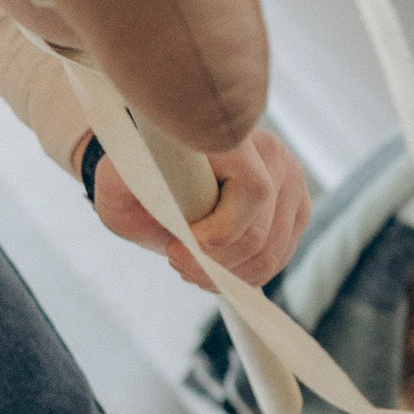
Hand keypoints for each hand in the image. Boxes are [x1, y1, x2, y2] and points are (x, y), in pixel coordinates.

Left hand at [87, 129, 311, 288]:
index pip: (253, 193)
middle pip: (259, 236)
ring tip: (189, 265)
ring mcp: (291, 182)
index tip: (172, 246)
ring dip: (225, 275)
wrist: (157, 172)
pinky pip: (278, 259)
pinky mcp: (295, 209)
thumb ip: (130, 185)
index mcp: (234, 137)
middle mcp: (273, 154)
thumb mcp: (117, 179)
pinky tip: (211, 266)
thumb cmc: (136, 176)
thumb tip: (156, 199)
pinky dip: (242, 276)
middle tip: (174, 259)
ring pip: (270, 255)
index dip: (215, 235)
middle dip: (212, 264)